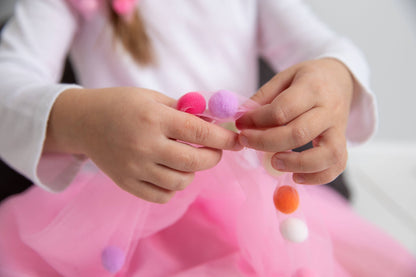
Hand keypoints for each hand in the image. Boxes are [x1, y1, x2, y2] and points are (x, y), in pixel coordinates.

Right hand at [46, 87, 240, 202]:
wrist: (83, 121)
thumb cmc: (121, 104)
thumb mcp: (153, 97)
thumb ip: (183, 110)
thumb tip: (214, 121)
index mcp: (154, 118)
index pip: (199, 131)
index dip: (223, 137)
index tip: (236, 139)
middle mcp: (144, 145)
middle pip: (194, 160)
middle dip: (213, 156)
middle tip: (214, 150)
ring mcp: (134, 167)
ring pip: (181, 182)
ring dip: (192, 171)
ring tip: (185, 158)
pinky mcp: (126, 183)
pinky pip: (162, 195)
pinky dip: (173, 187)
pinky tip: (169, 172)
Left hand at [236, 58, 354, 184]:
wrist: (340, 80)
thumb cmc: (308, 80)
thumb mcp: (285, 77)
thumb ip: (264, 96)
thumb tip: (242, 117)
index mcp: (312, 88)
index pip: (282, 109)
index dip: (257, 120)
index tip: (241, 124)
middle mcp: (329, 109)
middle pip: (299, 133)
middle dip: (266, 142)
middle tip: (246, 142)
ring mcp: (339, 128)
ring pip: (325, 154)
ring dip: (296, 164)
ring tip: (274, 162)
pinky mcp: (343, 143)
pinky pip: (337, 166)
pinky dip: (317, 177)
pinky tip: (296, 176)